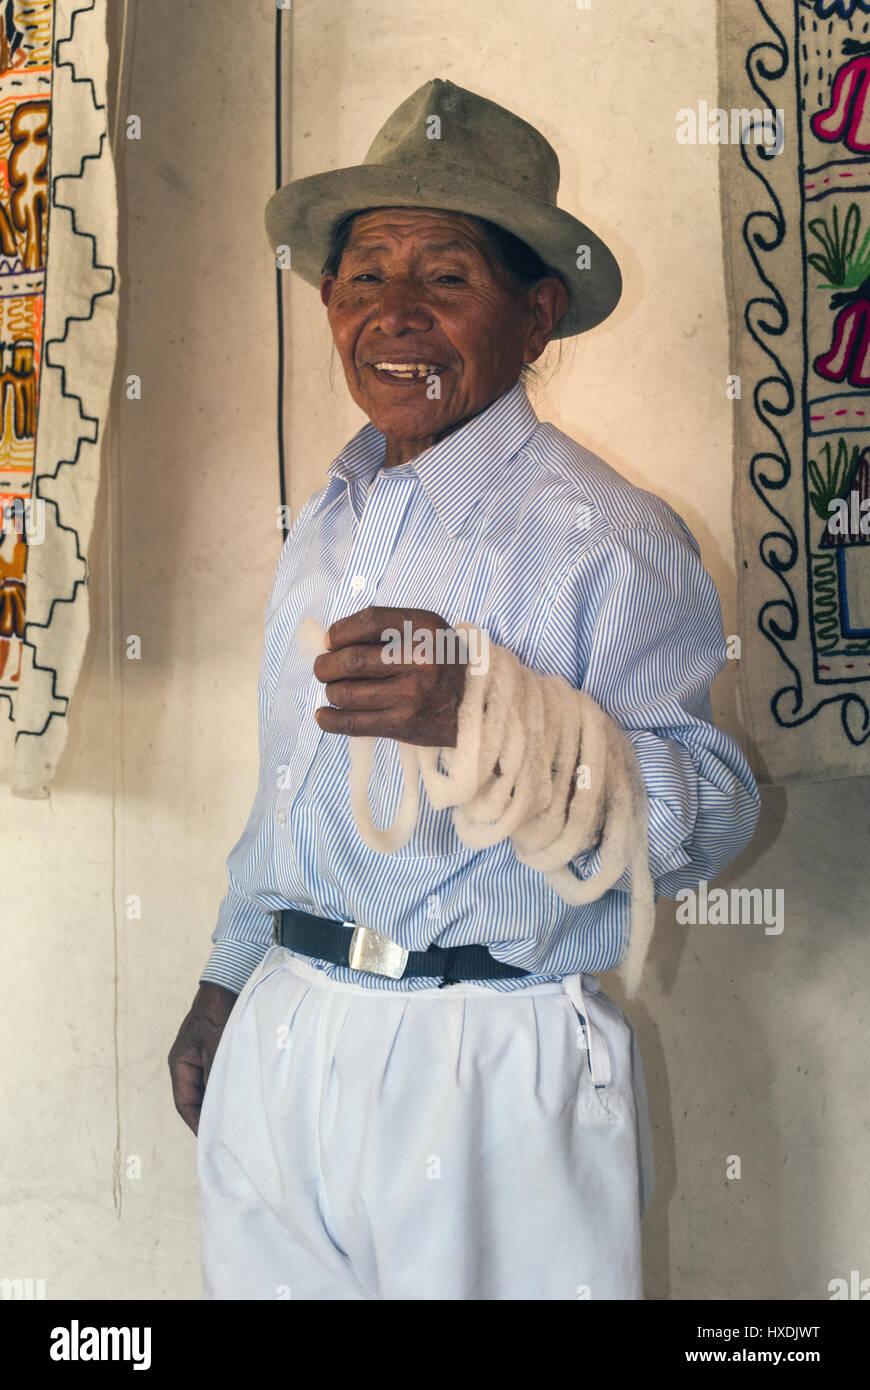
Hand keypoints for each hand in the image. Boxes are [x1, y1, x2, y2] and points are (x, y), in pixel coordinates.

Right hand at [168, 982, 236, 1135]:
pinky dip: (233, 1087)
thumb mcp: (217, 1045)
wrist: (230, 981)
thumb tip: (222, 1107)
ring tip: (241, 1122)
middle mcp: (190, 1063)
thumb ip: (217, 1075)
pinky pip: (224, 1076)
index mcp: (180, 1063)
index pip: (184, 1103)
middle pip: (198, 1098)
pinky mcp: (221, 1051)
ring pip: (213, 1088)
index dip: (196, 1124)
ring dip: (225, 1102)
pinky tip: (248, 1097)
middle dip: (212, 1116)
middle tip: (229, 1138)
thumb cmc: (219, 1010)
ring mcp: (205, 1057)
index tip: (210, 1142)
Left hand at [312, 605, 467, 746]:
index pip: (370, 621)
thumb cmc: (445, 665)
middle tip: (324, 669)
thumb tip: (332, 641)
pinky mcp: (404, 724)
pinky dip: (330, 720)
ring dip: (331, 691)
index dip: (340, 631)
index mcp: (426, 629)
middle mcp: (421, 660)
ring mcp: (412, 694)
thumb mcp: (429, 633)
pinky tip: (324, 715)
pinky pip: (354, 723)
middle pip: (352, 660)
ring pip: (347, 693)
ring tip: (335, 691)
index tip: (331, 641)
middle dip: (326, 665)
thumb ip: (388, 629)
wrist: (478, 706)